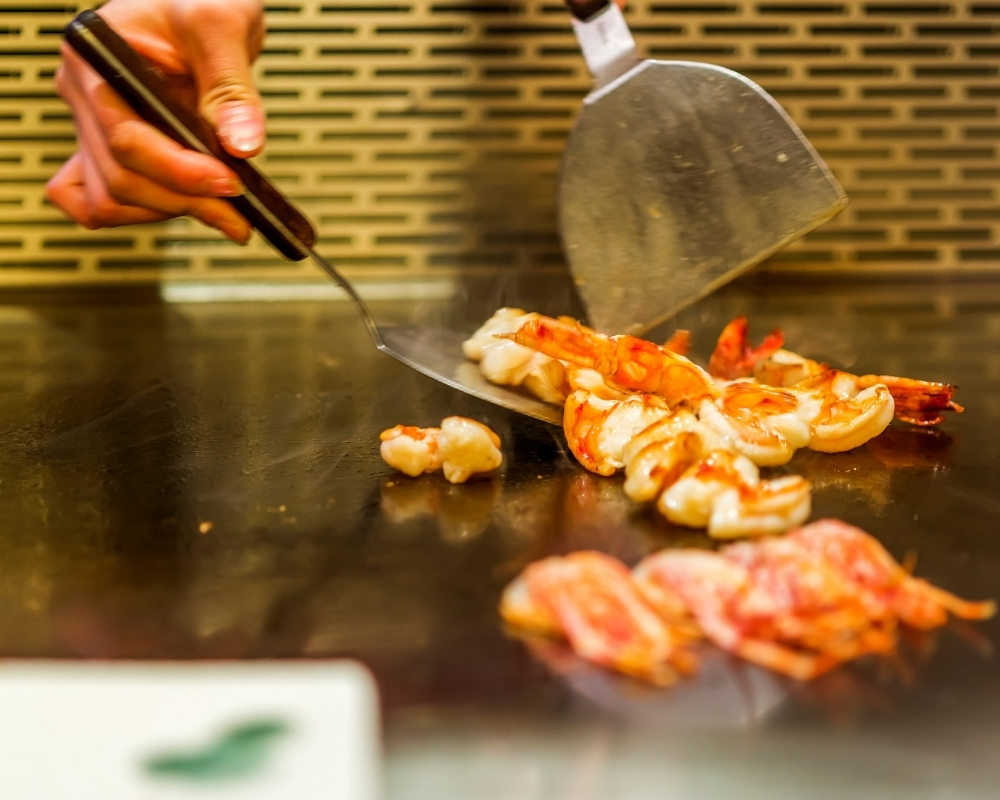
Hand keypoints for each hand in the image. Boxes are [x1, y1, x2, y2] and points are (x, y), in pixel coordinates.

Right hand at [46, 0, 265, 242]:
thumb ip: (232, 88)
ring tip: (227, 213)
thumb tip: (242, 146)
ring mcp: (94, 126)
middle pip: (120, 178)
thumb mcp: (223, 25)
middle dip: (185, 200)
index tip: (230, 183)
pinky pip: (96, 200)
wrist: (202, 2)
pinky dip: (140, 215)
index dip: (180, 172)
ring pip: (111, 199)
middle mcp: (86, 94)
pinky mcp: (111, 148)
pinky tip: (185, 208)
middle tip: (240, 211)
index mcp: (98, 59)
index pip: (126, 139)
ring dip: (169, 213)